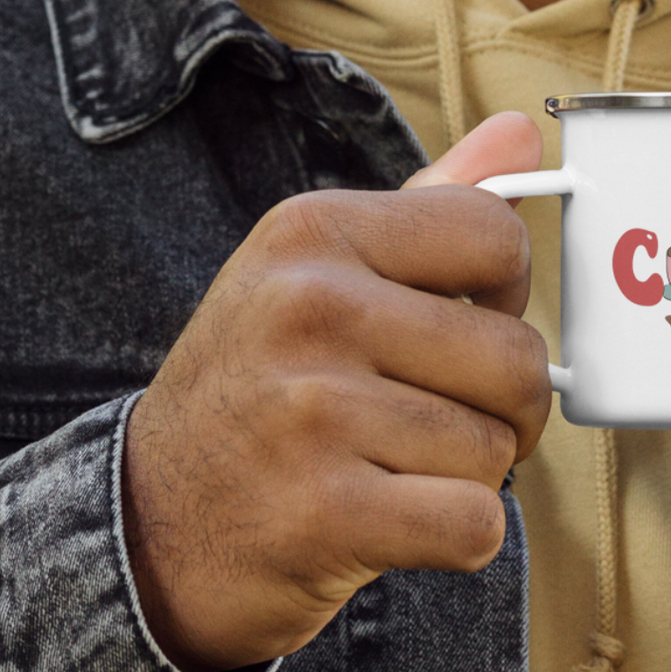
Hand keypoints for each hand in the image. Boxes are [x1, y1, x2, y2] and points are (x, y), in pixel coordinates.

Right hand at [121, 112, 550, 671]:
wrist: (148, 525)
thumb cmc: (262, 386)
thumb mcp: (319, 271)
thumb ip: (430, 201)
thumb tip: (522, 133)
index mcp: (313, 230)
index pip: (496, 237)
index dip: (505, 295)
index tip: (461, 325)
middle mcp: (308, 305)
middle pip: (514, 357)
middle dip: (502, 407)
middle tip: (436, 420)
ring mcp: (311, 411)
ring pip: (497, 448)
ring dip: (467, 476)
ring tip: (391, 468)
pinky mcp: (323, 513)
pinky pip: (474, 524)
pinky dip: (457, 538)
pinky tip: (393, 522)